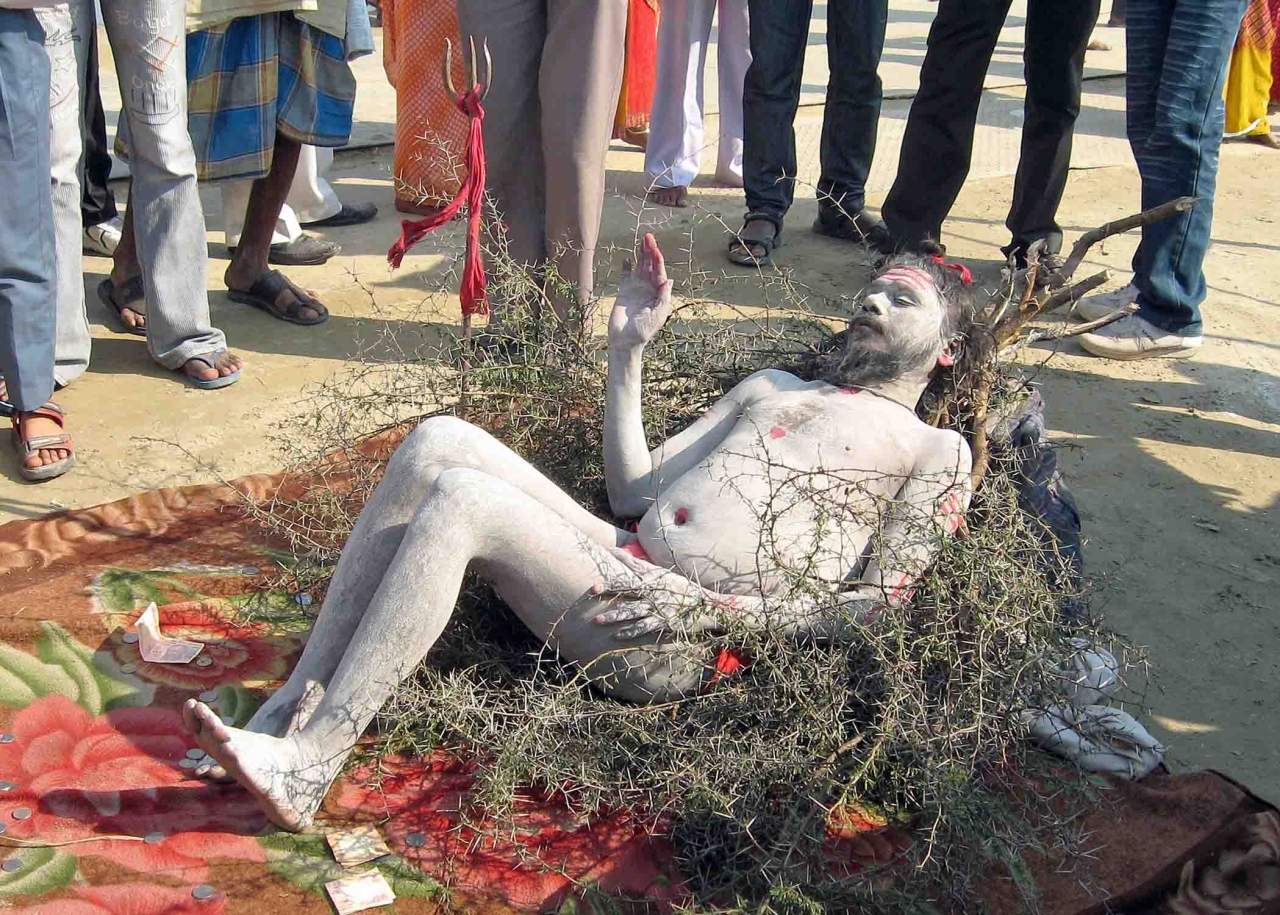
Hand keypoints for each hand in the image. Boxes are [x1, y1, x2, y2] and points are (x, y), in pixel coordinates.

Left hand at [589, 555, 709, 639]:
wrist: (704, 604)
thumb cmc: (680, 588)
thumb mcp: (662, 574)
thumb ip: (640, 566)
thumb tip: (620, 555)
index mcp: (652, 580)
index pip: (629, 574)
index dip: (612, 576)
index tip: (596, 579)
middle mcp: (653, 592)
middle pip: (627, 590)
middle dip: (609, 591)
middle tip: (591, 591)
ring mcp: (658, 608)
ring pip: (632, 612)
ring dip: (614, 616)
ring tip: (597, 620)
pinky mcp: (663, 622)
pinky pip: (643, 627)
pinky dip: (630, 632)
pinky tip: (617, 636)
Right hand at [609, 233, 672, 351]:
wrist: (625, 340)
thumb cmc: (644, 330)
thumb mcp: (658, 314)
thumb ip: (663, 297)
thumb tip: (669, 280)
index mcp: (658, 292)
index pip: (659, 272)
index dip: (658, 259)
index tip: (656, 249)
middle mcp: (648, 288)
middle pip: (649, 265)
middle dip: (649, 251)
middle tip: (648, 236)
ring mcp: (636, 288)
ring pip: (639, 267)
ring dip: (640, 254)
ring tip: (640, 241)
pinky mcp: (623, 291)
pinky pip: (625, 275)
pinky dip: (626, 267)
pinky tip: (627, 258)